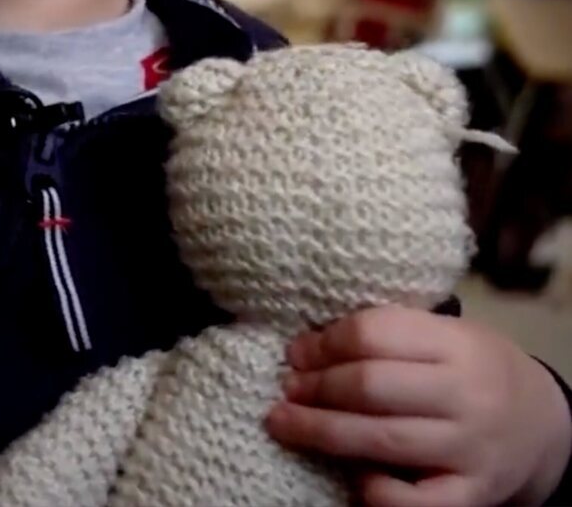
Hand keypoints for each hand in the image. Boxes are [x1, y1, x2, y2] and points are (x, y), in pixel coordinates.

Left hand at [266, 305, 571, 506]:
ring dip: (320, 432)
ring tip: (283, 423)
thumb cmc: (470, 370)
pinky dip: (374, 490)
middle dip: (316, 388)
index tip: (294, 352)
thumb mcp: (441, 336)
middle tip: (285, 388)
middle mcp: (467, 396)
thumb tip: (306, 347)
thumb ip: (387, 334)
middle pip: (371, 388)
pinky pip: (412, 501)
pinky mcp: (472, 495)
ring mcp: (471, 449)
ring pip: (381, 441)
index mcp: (457, 344)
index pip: (374, 334)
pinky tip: (352, 476)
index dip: (323, 343)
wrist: (541, 425)